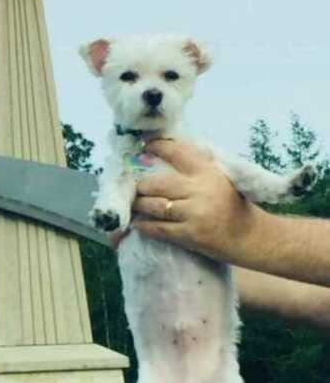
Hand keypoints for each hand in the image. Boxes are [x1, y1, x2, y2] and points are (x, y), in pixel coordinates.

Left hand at [129, 140, 263, 262]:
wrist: (249, 236)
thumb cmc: (231, 204)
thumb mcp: (219, 178)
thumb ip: (196, 167)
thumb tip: (164, 151)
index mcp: (208, 172)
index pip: (177, 152)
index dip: (157, 147)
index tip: (144, 146)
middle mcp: (200, 190)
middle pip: (156, 183)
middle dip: (140, 185)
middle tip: (133, 186)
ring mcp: (194, 213)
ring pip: (153, 206)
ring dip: (139, 205)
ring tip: (134, 203)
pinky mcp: (189, 234)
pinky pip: (157, 228)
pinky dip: (144, 226)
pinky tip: (137, 224)